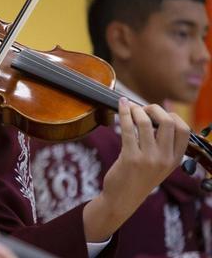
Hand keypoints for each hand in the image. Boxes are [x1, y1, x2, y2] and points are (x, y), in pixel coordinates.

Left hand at [83, 97, 189, 241]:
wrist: (121, 200)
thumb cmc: (138, 178)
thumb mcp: (158, 165)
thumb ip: (162, 146)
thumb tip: (156, 116)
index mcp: (175, 160)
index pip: (184, 130)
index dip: (172, 115)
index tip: (158, 113)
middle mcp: (164, 159)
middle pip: (168, 122)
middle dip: (154, 109)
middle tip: (142, 108)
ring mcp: (148, 159)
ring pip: (146, 123)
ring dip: (136, 110)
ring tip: (129, 107)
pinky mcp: (130, 158)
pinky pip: (128, 129)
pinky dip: (124, 113)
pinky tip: (121, 105)